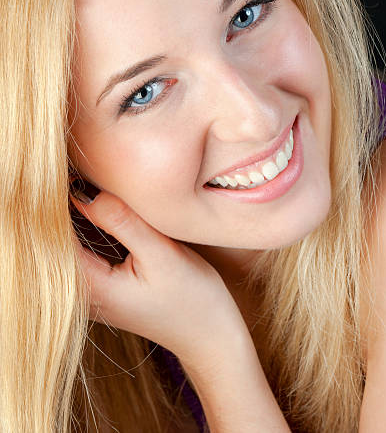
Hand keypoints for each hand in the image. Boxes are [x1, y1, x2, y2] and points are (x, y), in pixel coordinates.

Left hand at [69, 184, 245, 363]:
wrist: (209, 337)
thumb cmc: (191, 298)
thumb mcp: (160, 253)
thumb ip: (120, 221)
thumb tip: (82, 190)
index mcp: (89, 287)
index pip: (51, 236)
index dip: (54, 201)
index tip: (67, 173)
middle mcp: (81, 295)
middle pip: (52, 242)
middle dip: (59, 206)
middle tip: (76, 172)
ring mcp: (89, 295)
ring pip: (66, 247)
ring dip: (71, 217)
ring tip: (82, 185)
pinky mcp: (101, 291)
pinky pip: (80, 255)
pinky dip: (83, 230)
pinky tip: (95, 212)